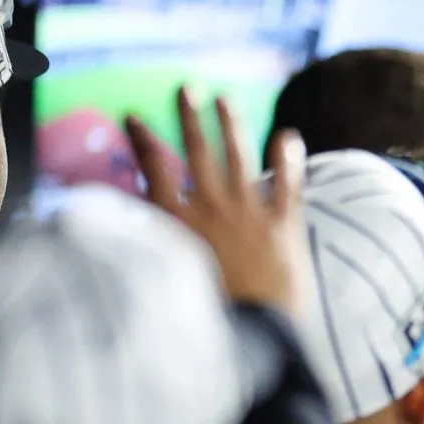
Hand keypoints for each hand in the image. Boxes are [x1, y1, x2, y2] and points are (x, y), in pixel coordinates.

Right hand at [125, 89, 307, 312]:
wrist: (251, 336)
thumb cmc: (209, 315)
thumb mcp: (169, 275)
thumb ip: (156, 244)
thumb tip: (136, 223)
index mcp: (177, 222)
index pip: (154, 169)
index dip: (144, 139)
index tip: (134, 116)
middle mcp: (211, 210)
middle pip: (198, 152)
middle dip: (192, 117)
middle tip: (189, 87)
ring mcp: (249, 215)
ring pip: (239, 158)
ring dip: (232, 125)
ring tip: (226, 100)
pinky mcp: (283, 228)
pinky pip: (287, 186)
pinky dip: (289, 160)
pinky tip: (289, 135)